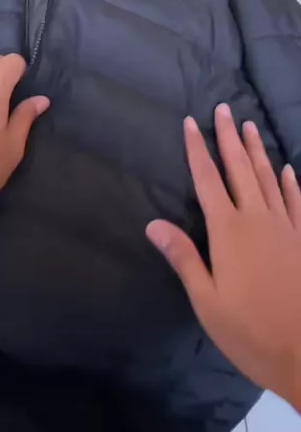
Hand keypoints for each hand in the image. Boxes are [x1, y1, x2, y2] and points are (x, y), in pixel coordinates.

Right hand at [146, 104, 300, 410]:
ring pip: (269, 178)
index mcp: (229, 231)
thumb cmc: (248, 331)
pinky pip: (296, 202)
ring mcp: (286, 227)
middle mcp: (257, 219)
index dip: (197, 149)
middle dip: (229, 137)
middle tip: (224, 108)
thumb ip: (183, 258)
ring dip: (258, 151)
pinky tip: (287, 169)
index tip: (190, 122)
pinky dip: (290, 183)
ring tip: (250, 126)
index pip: (208, 180)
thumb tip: (152, 223)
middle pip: (240, 169)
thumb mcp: (206, 301)